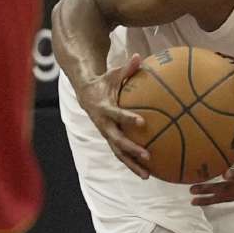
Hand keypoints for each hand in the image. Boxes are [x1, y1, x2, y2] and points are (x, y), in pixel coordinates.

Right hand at [77, 53, 150, 177]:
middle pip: (116, 140)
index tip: (142, 122)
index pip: (116, 114)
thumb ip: (127, 68)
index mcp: (103, 108)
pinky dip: (132, 164)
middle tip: (147, 155)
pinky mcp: (110, 140)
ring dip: (132, 164)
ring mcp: (106, 134)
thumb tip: (139, 57)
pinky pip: (121, 155)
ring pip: (118, 153)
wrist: (85, 93)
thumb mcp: (114, 74)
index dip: (127, 118)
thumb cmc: (104, 82)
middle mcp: (103, 124)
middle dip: (131, 149)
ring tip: (147, 176)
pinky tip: (148, 173)